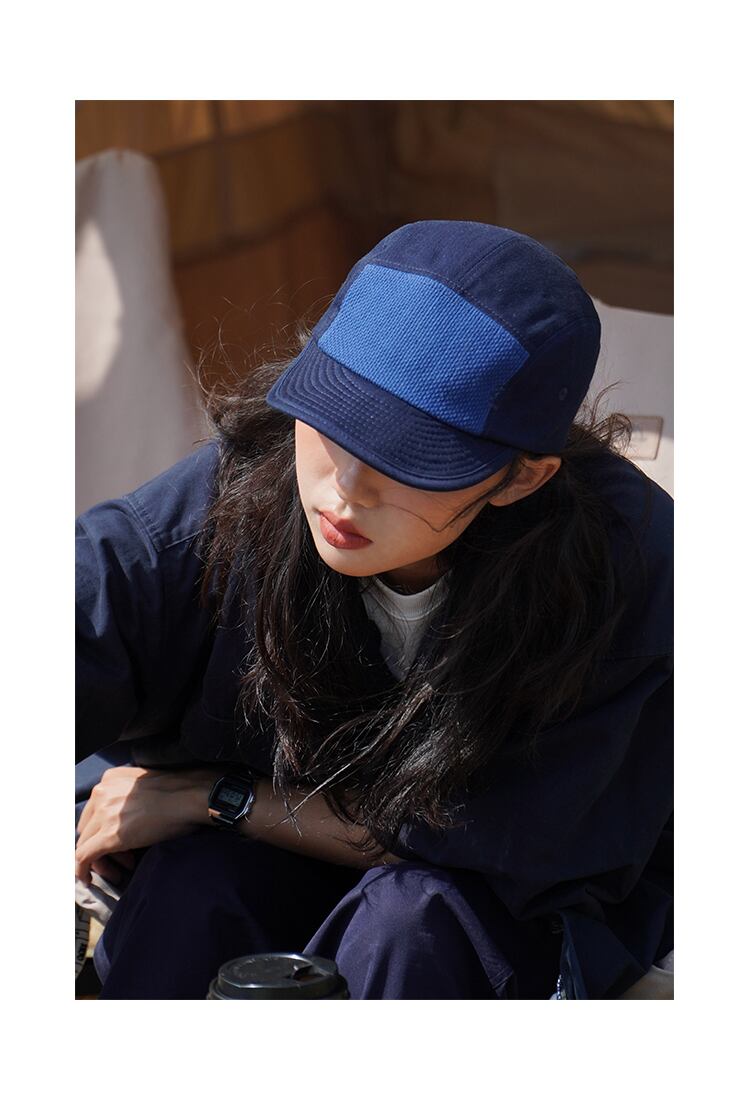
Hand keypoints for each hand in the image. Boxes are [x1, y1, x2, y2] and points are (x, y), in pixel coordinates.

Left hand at [75, 765, 218, 885]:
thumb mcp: (145, 784)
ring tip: (121, 870)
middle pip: (87, 828)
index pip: (94, 810)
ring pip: (85, 843)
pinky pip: (83, 857)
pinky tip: (89, 880)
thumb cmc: (179, 791)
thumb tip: (126, 816)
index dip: (103, 829)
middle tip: (124, 859)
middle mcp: (101, 793)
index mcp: (109, 779)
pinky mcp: (107, 835)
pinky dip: (82, 870)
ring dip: (100, 860)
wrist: (190, 796)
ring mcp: (102, 814)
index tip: (120, 843)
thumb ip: (128, 794)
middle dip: (99, 846)